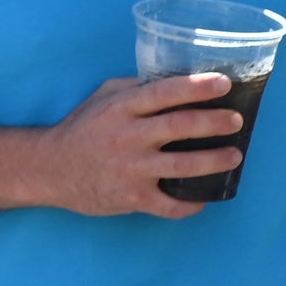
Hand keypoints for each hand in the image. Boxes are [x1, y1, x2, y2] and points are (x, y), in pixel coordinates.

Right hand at [31, 72, 241, 216]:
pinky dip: (191, 204)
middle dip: (214, 122)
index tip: (223, 84)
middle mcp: (126, 137)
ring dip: (214, 161)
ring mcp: (129, 170)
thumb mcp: (102, 99)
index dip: (196, 87)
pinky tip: (204, 198)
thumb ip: (135, 89)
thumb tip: (176, 81)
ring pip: (182, 165)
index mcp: (120, 109)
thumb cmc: (81, 129)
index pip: (163, 92)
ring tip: (235, 156)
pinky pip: (169, 205)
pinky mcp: (130, 198)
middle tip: (236, 120)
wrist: (49, 169)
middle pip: (179, 126)